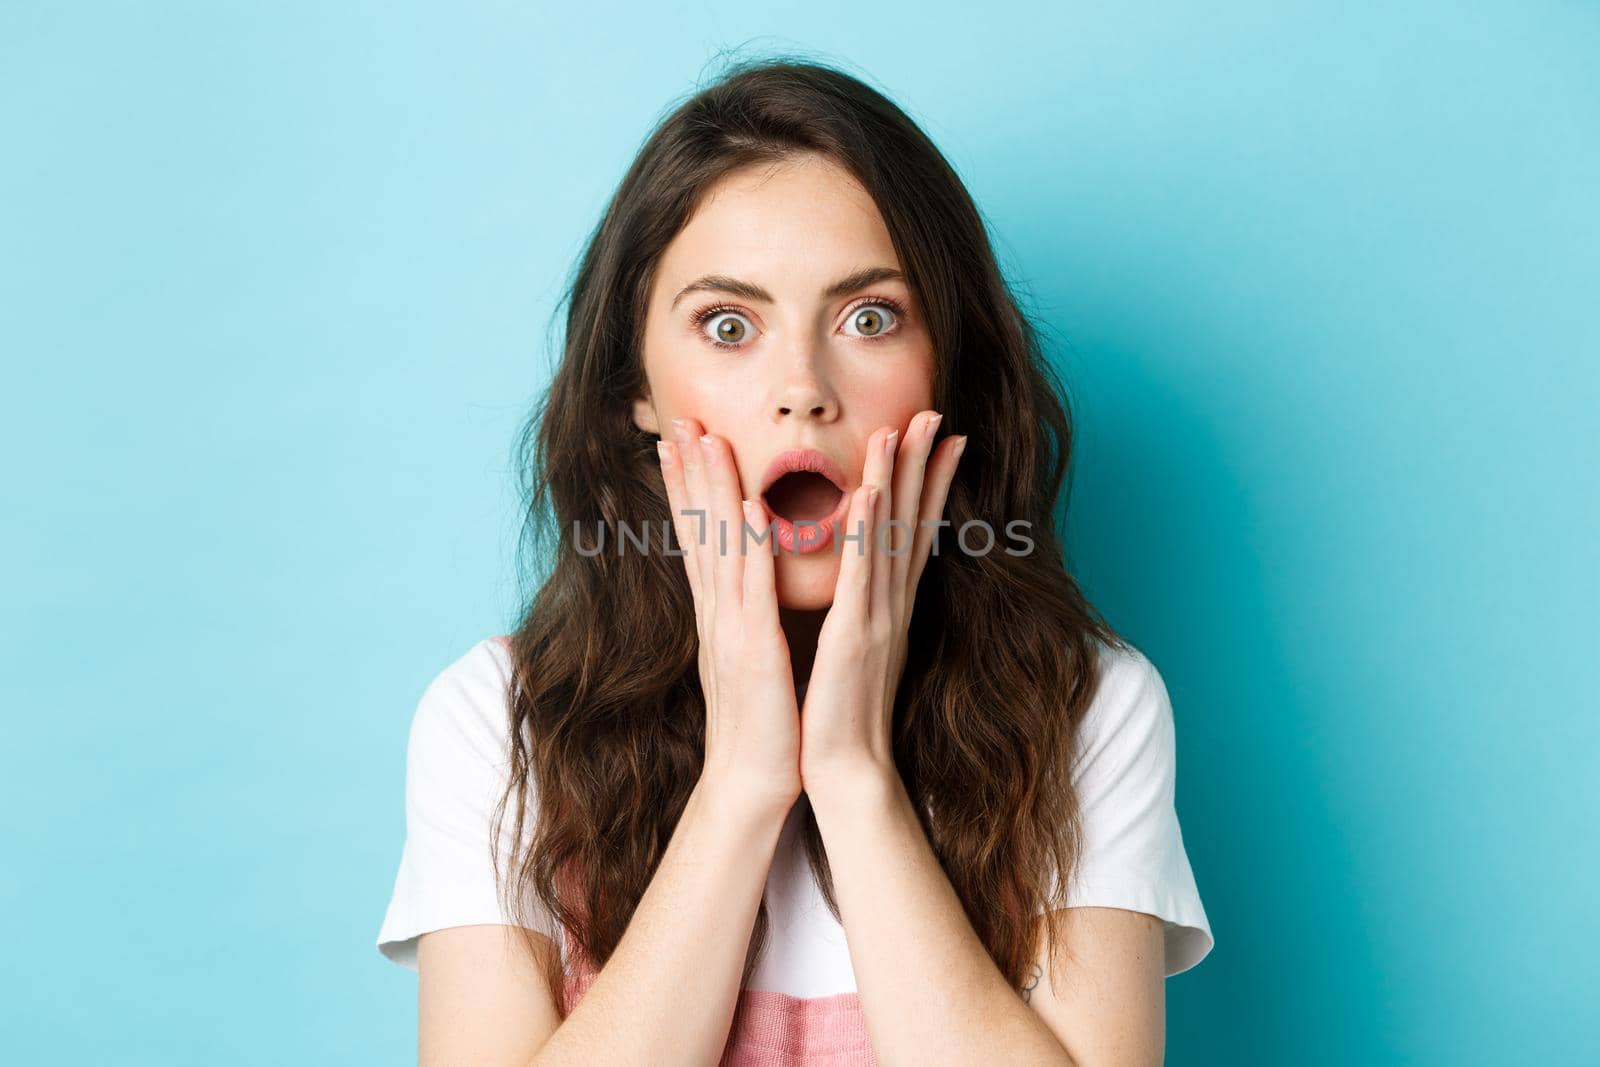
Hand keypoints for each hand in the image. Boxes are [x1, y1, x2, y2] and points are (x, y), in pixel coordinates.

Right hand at [657, 416, 802, 812]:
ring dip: (712, 490)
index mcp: (720, 614)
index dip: (685, 487)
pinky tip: (744, 508)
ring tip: (705, 439)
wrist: (755, 783)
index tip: (677, 440)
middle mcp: (717, 613)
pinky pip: (750, 590)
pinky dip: (747, 547)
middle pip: (698, 530)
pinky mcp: (753, 650)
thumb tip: (746, 582)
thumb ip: (746, 614)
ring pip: (718, 546)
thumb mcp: (752, 655)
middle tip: (677, 419)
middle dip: (688, 472)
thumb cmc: (763, 721)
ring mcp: (731, 629)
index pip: (698, 538)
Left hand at [799, 410, 966, 790]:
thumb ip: (863, 611)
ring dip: (898, 480)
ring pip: (892, 536)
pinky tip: (874, 492)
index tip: (945, 438)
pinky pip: (864, 574)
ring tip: (904, 429)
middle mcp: (892, 605)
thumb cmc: (842, 714)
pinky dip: (870, 531)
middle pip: (913, 522)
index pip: (915, 532)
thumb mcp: (857, 650)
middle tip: (935, 412)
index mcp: (890, 607)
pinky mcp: (855, 635)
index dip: (930, 483)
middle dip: (924, 464)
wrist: (844, 770)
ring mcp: (878, 617)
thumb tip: (866, 585)